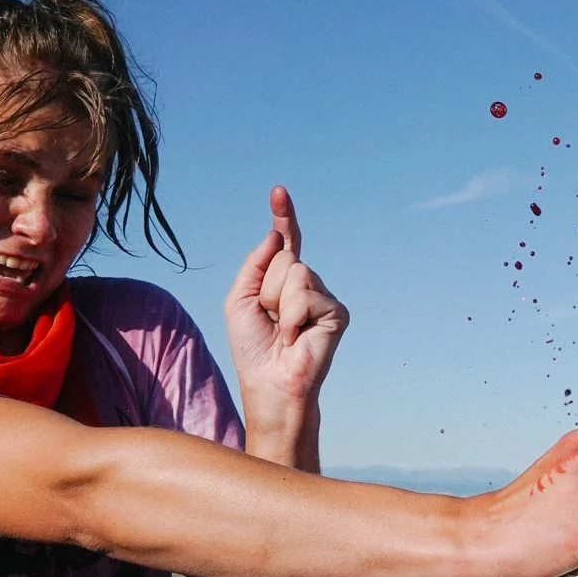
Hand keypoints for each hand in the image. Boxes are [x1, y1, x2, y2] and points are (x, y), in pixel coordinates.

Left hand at [227, 187, 349, 463]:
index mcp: (282, 281)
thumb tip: (276, 237)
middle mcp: (306, 285)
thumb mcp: (239, 300)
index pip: (284, 242)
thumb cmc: (253, 349)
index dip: (283, 217)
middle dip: (267, 289)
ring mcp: (324, 297)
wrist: (271, 384)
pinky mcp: (337, 312)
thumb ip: (255, 265)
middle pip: (283, 257)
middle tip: (270, 321)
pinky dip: (294, 317)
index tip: (278, 192)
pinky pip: (308, 294)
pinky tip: (297, 337)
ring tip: (284, 331)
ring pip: (296, 273)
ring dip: (279, 304)